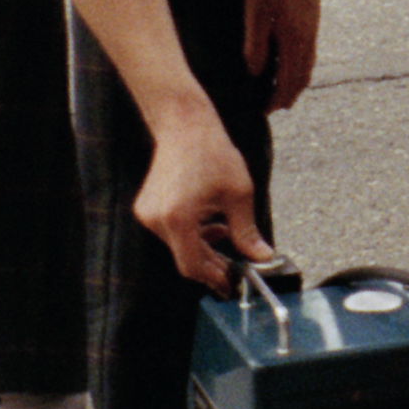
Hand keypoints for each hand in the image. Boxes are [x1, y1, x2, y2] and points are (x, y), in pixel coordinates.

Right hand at [134, 118, 269, 286]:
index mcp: (178, 218)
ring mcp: (148, 213)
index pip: (192, 265)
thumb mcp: (239, 194)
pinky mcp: (146, 207)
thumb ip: (247, 232)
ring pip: (178, 245)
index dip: (213, 277)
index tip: (231, 284)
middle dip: (211, 264)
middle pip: (185, 257)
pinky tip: (210, 222)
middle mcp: (157, 219)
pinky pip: (171, 231)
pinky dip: (191, 233)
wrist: (184, 125)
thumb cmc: (213, 153)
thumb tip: (262, 257)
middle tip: (233, 268)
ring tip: (224, 233)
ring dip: (202, 246)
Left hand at [241, 0, 321, 111]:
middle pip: (301, 79)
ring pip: (308, 66)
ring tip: (283, 90)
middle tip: (274, 107)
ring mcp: (312, 30)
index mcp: (293, 41)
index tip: (265, 111)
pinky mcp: (312, 20)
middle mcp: (307, 40)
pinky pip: (310, 53)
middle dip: (288, 96)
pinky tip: (292, 62)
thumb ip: (256, 44)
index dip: (276, 99)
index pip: (287, 81)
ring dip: (296, 83)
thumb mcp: (256, 12)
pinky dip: (301, 67)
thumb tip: (256, 72)